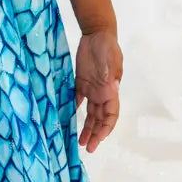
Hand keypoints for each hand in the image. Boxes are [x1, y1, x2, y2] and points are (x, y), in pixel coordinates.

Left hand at [74, 26, 122, 151]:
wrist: (97, 33)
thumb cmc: (107, 45)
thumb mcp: (111, 58)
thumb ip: (111, 72)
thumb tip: (112, 87)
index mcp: (111, 90)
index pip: (111, 115)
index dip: (107, 128)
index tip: (100, 138)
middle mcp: (102, 93)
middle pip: (100, 119)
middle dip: (96, 134)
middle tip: (88, 148)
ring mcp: (92, 89)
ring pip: (90, 114)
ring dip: (87, 128)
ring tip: (80, 142)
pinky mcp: (81, 82)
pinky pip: (78, 100)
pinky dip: (74, 110)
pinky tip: (69, 120)